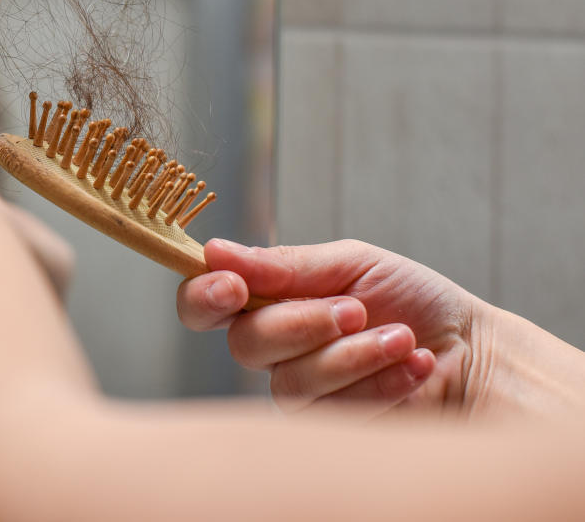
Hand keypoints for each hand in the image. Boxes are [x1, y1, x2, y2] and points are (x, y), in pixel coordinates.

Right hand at [177, 239, 487, 418]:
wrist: (474, 352)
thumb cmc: (414, 301)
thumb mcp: (352, 263)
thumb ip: (284, 264)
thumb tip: (215, 250)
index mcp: (268, 300)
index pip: (203, 303)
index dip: (203, 297)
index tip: (232, 286)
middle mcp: (274, 348)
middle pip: (245, 344)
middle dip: (303, 324)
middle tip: (356, 310)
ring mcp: (300, 389)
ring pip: (290, 381)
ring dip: (354, 355)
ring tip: (400, 338)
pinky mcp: (331, 426)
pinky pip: (332, 410)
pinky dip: (380, 381)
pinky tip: (413, 366)